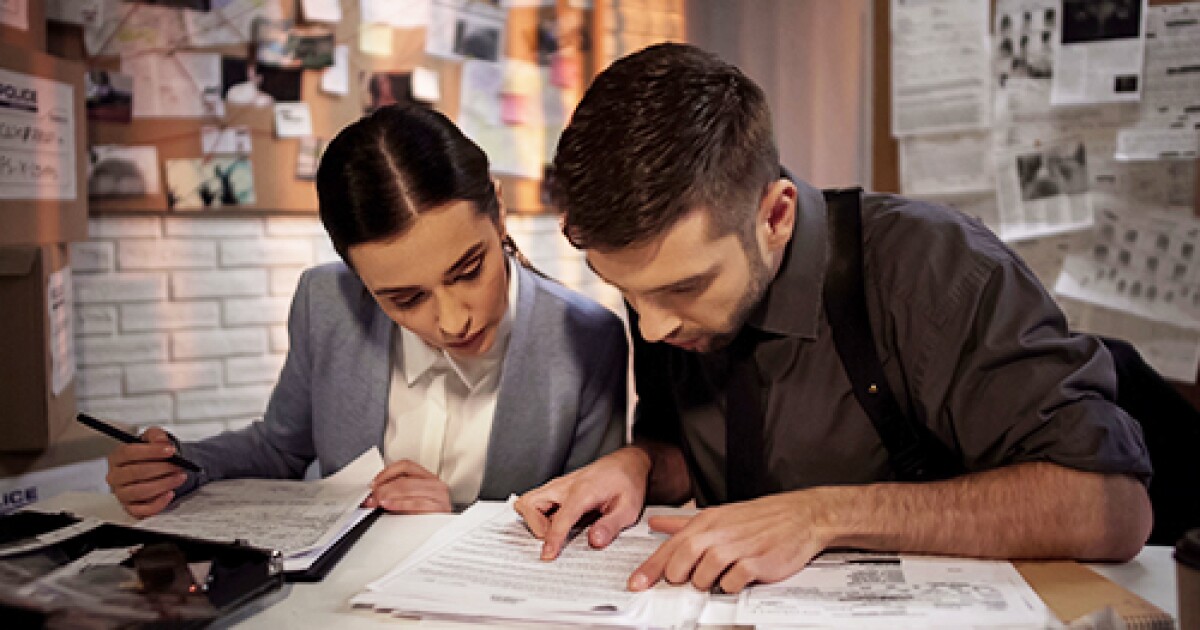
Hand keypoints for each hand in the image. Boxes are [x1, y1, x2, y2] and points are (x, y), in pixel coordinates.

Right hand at [106, 427, 186, 517]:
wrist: (155, 470)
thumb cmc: (150, 456)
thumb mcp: (153, 439)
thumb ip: (156, 436)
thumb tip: (162, 441)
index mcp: (117, 458)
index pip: (128, 453)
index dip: (151, 451)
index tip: (170, 450)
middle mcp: (116, 477)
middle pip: (135, 473)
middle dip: (161, 469)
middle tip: (178, 466)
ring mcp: (122, 494)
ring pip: (140, 491)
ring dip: (163, 484)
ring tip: (179, 477)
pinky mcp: (130, 508)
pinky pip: (142, 511)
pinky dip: (158, 504)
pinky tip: (170, 494)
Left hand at [365, 460, 451, 513]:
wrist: (445, 535)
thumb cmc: (428, 518)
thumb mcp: (412, 501)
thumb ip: (397, 494)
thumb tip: (374, 494)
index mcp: (429, 478)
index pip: (406, 465)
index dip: (387, 472)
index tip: (374, 483)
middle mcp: (435, 485)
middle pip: (405, 478)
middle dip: (384, 487)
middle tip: (372, 495)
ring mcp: (439, 496)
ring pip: (408, 487)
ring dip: (389, 494)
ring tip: (378, 500)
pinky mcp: (439, 509)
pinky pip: (415, 503)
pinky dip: (399, 503)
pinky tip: (389, 505)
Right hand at [514, 446, 651, 559]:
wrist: (626, 463)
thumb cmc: (628, 483)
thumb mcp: (629, 508)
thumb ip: (612, 525)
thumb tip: (595, 542)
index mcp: (583, 491)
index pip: (560, 517)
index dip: (553, 538)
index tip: (548, 555)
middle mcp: (565, 486)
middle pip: (529, 503)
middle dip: (534, 526)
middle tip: (551, 539)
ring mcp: (558, 486)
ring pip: (528, 501)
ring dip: (533, 520)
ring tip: (551, 532)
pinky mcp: (556, 489)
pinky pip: (536, 502)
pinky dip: (536, 515)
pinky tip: (553, 524)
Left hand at [628, 490, 837, 593]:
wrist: (800, 516)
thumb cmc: (758, 518)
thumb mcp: (718, 515)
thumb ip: (684, 523)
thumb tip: (657, 523)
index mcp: (706, 522)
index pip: (670, 547)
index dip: (650, 568)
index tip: (636, 584)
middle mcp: (719, 533)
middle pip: (682, 559)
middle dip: (678, 577)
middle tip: (683, 582)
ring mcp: (738, 547)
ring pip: (704, 573)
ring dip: (704, 582)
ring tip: (714, 579)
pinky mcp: (756, 562)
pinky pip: (732, 582)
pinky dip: (730, 586)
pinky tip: (736, 580)